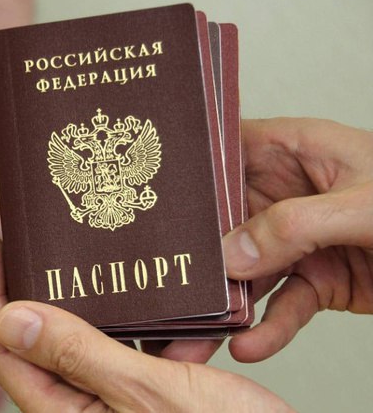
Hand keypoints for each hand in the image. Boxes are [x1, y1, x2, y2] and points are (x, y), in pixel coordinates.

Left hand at [0, 234, 292, 411]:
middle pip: (33, 342)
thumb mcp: (146, 390)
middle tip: (23, 244)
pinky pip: (112, 350)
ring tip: (68, 259)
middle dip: (23, 291)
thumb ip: (78, 356)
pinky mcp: (136, 396)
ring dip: (71, 303)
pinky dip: (115, 321)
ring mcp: (108, 404)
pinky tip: (126, 295)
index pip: (6, 347)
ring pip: (73, 343)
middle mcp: (81, 411)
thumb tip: (11, 318)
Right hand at [145, 118, 372, 364]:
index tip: (148, 198)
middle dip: (192, 259)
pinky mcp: (316, 280)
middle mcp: (288, 195)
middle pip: (223, 224)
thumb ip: (296, 225)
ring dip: (219, 310)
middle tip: (159, 287)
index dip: (186, 173)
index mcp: (295, 151)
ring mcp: (299, 241)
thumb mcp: (365, 204)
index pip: (225, 152)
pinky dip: (267, 329)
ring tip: (191, 340)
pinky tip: (250, 346)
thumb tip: (233, 254)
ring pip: (245, 274)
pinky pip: (281, 306)